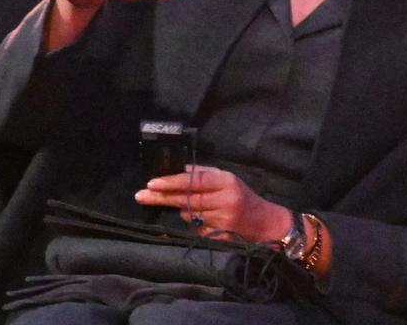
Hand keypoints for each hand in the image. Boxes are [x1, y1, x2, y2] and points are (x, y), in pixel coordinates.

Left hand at [135, 165, 289, 241]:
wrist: (265, 223)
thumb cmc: (243, 198)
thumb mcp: (227, 180)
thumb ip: (203, 174)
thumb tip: (177, 169)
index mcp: (226, 181)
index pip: (194, 180)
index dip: (172, 181)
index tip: (152, 182)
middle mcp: (225, 199)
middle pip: (186, 198)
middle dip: (162, 196)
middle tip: (141, 195)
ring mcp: (222, 219)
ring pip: (189, 216)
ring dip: (185, 212)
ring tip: (201, 210)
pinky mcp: (220, 236)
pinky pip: (196, 230)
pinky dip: (196, 225)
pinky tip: (209, 222)